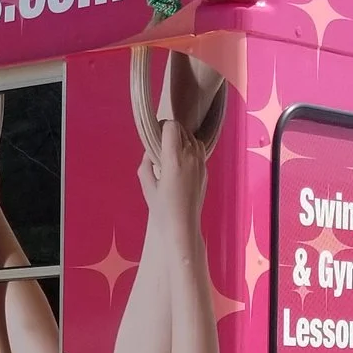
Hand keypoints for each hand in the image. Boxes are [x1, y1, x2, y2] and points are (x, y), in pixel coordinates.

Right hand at [138, 118, 206, 241]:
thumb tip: (150, 153)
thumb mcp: (147, 186)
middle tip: (160, 145)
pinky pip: (198, 150)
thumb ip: (146, 164)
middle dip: (171, 132)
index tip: (155, 135)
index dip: (162, 126)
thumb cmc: (162, 209)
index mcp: (174, 159)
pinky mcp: (205, 170)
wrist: (183, 226)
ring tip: (171, 153)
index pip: (172, 127)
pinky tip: (181, 162)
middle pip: (182, 130)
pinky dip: (190, 149)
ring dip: (181, 140)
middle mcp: (190, 157)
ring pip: (192, 138)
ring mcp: (200, 163)